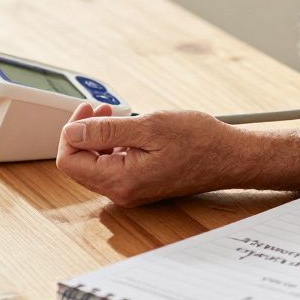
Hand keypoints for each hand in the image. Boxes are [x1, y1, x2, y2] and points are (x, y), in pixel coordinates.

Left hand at [55, 104, 250, 206]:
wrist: (230, 157)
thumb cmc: (199, 141)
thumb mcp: (149, 126)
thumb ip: (105, 131)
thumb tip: (72, 132)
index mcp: (121, 180)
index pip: (70, 162)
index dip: (71, 132)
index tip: (86, 111)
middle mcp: (122, 192)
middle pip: (80, 164)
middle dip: (84, 133)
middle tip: (99, 107)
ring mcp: (131, 190)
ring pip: (96, 164)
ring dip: (98, 137)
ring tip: (116, 114)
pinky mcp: (140, 185)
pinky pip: (113, 166)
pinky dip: (113, 144)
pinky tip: (128, 128)